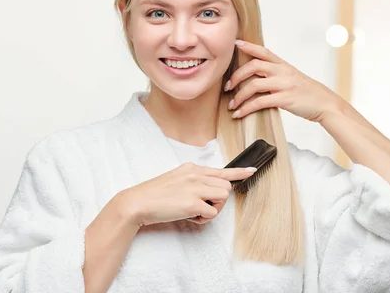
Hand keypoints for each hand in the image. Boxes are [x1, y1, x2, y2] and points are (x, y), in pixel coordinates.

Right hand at [124, 162, 255, 225]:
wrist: (137, 203)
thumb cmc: (154, 195)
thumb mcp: (176, 180)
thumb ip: (193, 182)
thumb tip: (209, 191)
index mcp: (191, 168)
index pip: (221, 170)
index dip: (238, 172)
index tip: (251, 171)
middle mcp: (195, 175)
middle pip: (226, 188)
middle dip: (218, 201)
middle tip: (202, 207)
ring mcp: (195, 188)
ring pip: (223, 198)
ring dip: (213, 209)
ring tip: (195, 212)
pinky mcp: (193, 203)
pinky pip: (212, 213)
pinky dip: (203, 219)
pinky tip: (189, 217)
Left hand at [225, 40, 340, 122]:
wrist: (326, 104)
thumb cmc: (309, 93)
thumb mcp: (293, 78)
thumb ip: (277, 75)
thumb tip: (258, 78)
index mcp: (284, 65)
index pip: (264, 51)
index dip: (249, 46)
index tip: (235, 43)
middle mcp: (283, 72)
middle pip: (253, 66)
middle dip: (236, 76)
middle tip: (227, 87)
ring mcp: (284, 85)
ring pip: (253, 85)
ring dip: (238, 96)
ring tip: (232, 105)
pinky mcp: (284, 99)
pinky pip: (259, 102)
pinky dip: (246, 108)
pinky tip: (239, 114)